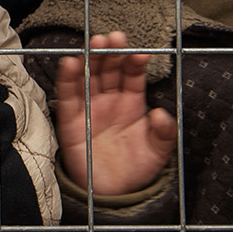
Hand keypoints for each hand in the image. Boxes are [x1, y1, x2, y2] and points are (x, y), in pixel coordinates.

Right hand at [53, 31, 176, 196]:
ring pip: (88, 76)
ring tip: (96, 43)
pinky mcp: (70, 119)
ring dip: (90, 59)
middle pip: (108, 70)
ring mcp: (89, 107)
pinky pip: (68, 95)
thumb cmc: (136, 169)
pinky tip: (71, 63)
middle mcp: (109, 100)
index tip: (139, 54)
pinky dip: (67, 79)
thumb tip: (161, 114)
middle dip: (111, 53)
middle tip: (114, 38)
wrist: (112, 193)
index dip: (134, 63)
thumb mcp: (158, 153)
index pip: (132, 75)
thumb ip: (164, 133)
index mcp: (131, 103)